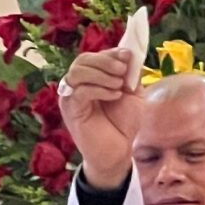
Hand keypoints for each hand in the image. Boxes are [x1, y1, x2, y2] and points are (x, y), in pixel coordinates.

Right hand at [60, 51, 142, 186]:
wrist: (117, 152)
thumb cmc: (123, 124)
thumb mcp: (133, 95)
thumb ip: (131, 75)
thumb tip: (130, 55)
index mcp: (91, 78)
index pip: (94, 56)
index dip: (111, 52)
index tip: (128, 56)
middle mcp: (77, 84)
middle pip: (83, 59)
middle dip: (106, 60)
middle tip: (123, 70)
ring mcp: (71, 96)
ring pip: (78, 71)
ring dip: (102, 74)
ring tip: (118, 86)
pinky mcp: (71, 109)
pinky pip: (80, 90)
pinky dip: (99, 89)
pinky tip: (114, 95)